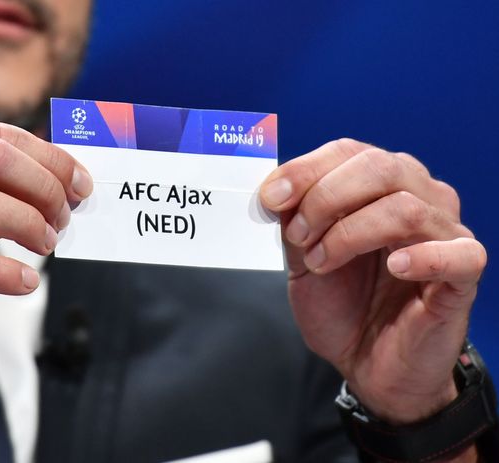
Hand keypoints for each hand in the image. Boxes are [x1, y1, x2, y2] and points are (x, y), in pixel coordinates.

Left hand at [260, 139, 485, 426]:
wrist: (366, 363)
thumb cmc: (343, 306)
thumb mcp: (303, 260)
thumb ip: (294, 223)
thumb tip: (274, 190)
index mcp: (379, 186)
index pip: (349, 152)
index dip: (305, 170)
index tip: (271, 198)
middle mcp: (418, 198)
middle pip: (379, 168)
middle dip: (325, 199)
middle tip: (299, 236)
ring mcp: (444, 235)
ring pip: (406, 208)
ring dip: (351, 233)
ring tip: (322, 263)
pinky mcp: (462, 276)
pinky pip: (459, 254)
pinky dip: (423, 256)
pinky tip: (394, 267)